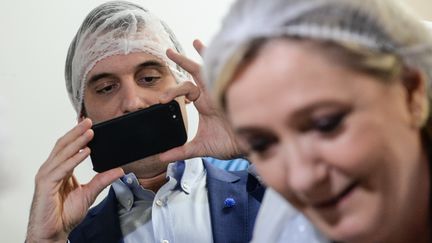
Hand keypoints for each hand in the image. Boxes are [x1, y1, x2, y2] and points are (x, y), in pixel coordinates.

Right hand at [26, 118, 123, 242]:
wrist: (54, 232)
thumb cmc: (64, 214)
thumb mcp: (89, 193)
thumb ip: (102, 180)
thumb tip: (118, 170)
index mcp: (60, 170)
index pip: (68, 147)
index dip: (78, 135)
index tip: (90, 125)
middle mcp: (51, 170)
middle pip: (64, 145)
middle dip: (77, 132)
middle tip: (90, 121)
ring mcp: (47, 176)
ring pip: (62, 153)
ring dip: (77, 141)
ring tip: (89, 132)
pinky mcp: (46, 184)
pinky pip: (62, 168)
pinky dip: (74, 159)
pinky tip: (85, 152)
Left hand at [159, 40, 241, 161]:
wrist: (248, 147)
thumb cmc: (228, 145)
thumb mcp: (200, 148)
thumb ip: (180, 151)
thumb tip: (161, 158)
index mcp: (203, 104)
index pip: (185, 89)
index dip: (171, 91)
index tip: (160, 101)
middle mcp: (211, 94)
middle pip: (194, 73)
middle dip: (182, 61)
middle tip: (168, 52)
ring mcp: (222, 90)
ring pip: (210, 67)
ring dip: (202, 53)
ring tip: (195, 41)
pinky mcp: (232, 90)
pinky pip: (226, 71)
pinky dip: (220, 60)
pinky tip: (213, 48)